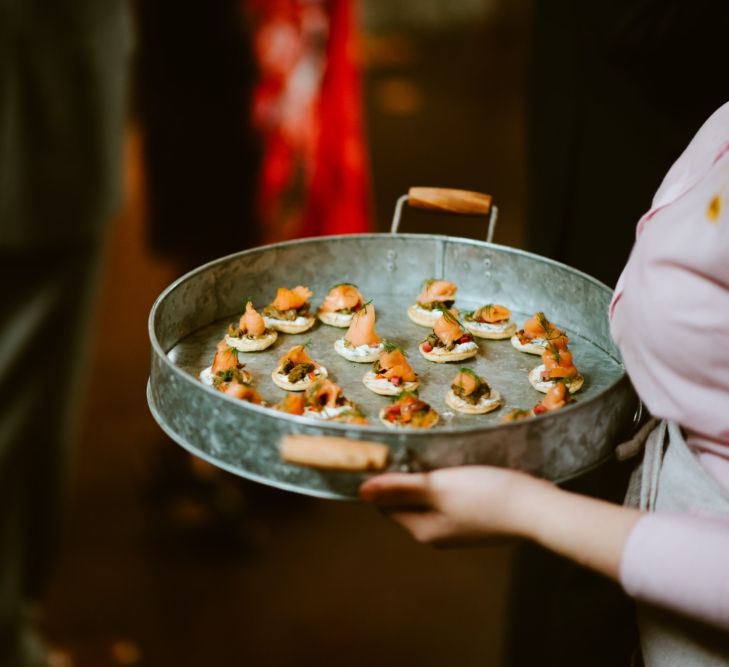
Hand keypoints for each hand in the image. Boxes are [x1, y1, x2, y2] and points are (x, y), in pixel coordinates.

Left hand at [359, 466, 542, 547]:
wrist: (538, 509)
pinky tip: (456, 467)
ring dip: (427, 478)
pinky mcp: (475, 521)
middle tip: (412, 446)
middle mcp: (435, 535)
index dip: (384, 478)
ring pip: (429, 500)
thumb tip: (360, 492)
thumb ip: (399, 488)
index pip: (385, 504)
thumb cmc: (487, 495)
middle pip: (406, 502)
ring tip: (433, 452)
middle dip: (405, 477)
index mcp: (421, 529)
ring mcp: (457, 530)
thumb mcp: (439, 487)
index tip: (390, 452)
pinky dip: (447, 484)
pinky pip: (449, 501)